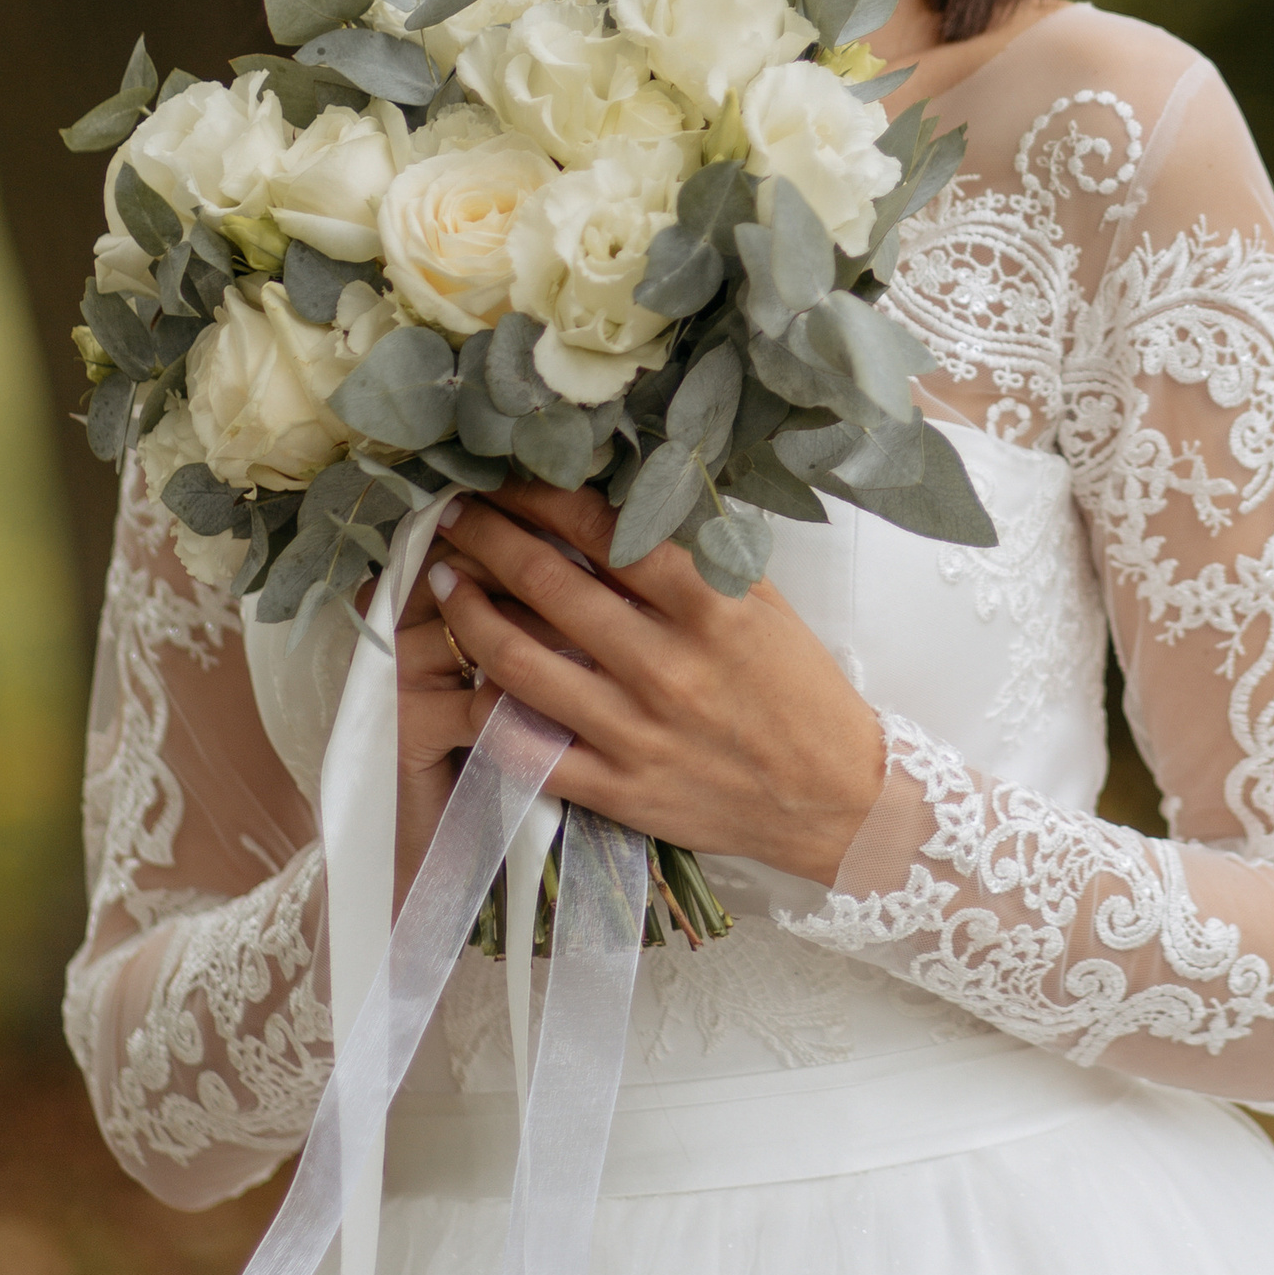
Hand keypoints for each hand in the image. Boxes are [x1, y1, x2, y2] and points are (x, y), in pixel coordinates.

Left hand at [395, 481, 887, 894]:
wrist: (831, 796)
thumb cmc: (797, 688)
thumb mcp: (760, 602)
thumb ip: (694, 555)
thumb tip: (618, 499)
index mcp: (706, 606)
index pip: (601, 528)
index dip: (538, 494)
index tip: (504, 477)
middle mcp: (664, 664)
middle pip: (545, 583)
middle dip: (486, 538)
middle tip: (454, 517)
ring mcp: (635, 731)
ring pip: (519, 661)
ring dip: (467, 613)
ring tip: (443, 582)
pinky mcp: (617, 789)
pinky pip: (528, 747)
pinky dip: (485, 708)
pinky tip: (464, 678)